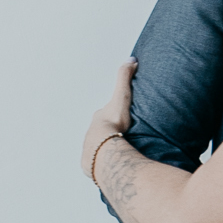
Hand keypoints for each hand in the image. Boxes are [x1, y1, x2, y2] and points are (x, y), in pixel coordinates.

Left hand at [80, 59, 136, 178]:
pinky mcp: (92, 164)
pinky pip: (99, 161)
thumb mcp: (121, 95)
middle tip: (122, 134)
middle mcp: (91, 132)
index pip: (106, 112)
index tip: (121, 116)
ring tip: (119, 151)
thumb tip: (131, 59)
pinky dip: (104, 161)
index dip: (113, 113)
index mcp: (98, 117)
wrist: (103, 149)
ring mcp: (90, 148)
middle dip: (109, 131)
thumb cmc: (113, 122)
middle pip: (101, 130)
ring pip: (99, 146)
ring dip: (107, 147)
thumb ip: (125, 77)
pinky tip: (112, 164)